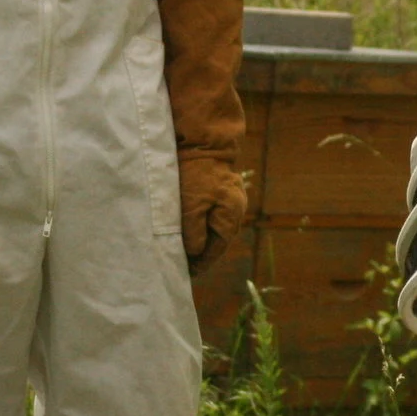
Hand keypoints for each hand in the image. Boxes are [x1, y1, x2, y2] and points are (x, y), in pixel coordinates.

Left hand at [178, 156, 248, 275]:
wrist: (203, 141)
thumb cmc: (196, 175)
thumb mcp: (190, 207)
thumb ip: (193, 234)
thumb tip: (194, 252)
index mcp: (230, 219)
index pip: (215, 251)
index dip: (200, 264)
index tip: (185, 274)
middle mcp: (235, 212)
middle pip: (217, 241)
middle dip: (200, 253)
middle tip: (181, 264)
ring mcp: (230, 200)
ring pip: (214, 228)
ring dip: (200, 239)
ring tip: (182, 248)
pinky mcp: (221, 191)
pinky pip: (211, 214)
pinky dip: (200, 224)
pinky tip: (188, 227)